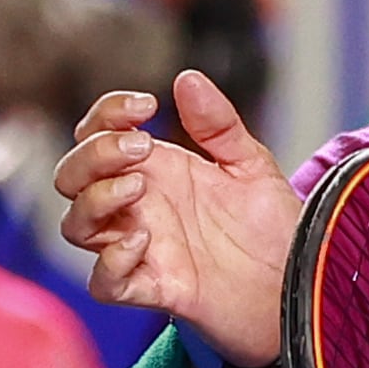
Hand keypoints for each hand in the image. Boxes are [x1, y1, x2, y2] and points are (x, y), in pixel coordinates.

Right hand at [53, 69, 298, 364]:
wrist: (296, 286)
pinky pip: (104, 282)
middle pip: (72, 175)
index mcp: (156, 170)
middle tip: (141, 146)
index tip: (146, 104)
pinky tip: (143, 242)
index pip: (98, 133)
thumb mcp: (251, 166)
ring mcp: (140, 248)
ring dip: (95, 200)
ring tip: (139, 186)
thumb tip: (187, 78)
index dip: (107, 113)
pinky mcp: (152, 289)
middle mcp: (139, 207)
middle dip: (94, 154)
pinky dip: (111, 261)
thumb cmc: (269, 229)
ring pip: (76, 226)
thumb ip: (219, 125)